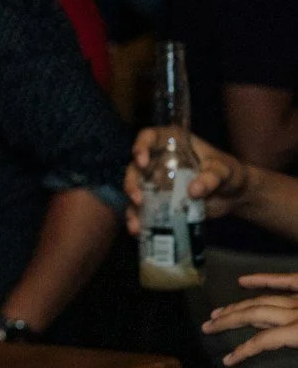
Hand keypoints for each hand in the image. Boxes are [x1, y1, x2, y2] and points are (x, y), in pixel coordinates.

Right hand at [124, 127, 245, 232]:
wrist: (235, 196)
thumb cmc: (230, 174)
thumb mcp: (225, 171)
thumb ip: (212, 177)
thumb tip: (193, 191)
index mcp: (173, 144)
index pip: (150, 137)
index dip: (141, 146)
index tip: (142, 161)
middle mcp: (159, 161)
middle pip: (136, 167)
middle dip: (131, 183)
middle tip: (138, 198)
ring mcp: (157, 182)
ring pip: (135, 189)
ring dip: (132, 205)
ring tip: (137, 222)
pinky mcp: (159, 200)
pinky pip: (143, 208)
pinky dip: (138, 219)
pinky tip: (138, 230)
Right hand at [203, 274, 297, 366]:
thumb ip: (294, 347)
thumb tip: (275, 349)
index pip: (264, 340)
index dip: (243, 351)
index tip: (227, 361)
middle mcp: (296, 312)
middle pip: (256, 314)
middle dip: (229, 320)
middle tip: (207, 326)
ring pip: (264, 300)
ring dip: (238, 306)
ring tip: (219, 312)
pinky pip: (285, 281)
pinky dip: (264, 280)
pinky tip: (243, 281)